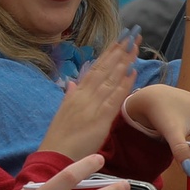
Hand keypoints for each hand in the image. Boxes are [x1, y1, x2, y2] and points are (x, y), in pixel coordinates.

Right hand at [38, 34, 140, 159]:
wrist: (55, 155)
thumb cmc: (60, 136)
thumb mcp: (63, 112)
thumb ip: (70, 96)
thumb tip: (73, 83)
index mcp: (76, 92)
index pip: (95, 68)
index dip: (108, 53)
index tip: (119, 39)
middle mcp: (84, 95)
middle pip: (105, 68)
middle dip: (119, 51)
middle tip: (131, 34)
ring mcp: (92, 106)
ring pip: (110, 79)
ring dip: (123, 62)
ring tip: (134, 47)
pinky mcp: (99, 119)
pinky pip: (114, 99)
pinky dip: (124, 85)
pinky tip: (133, 73)